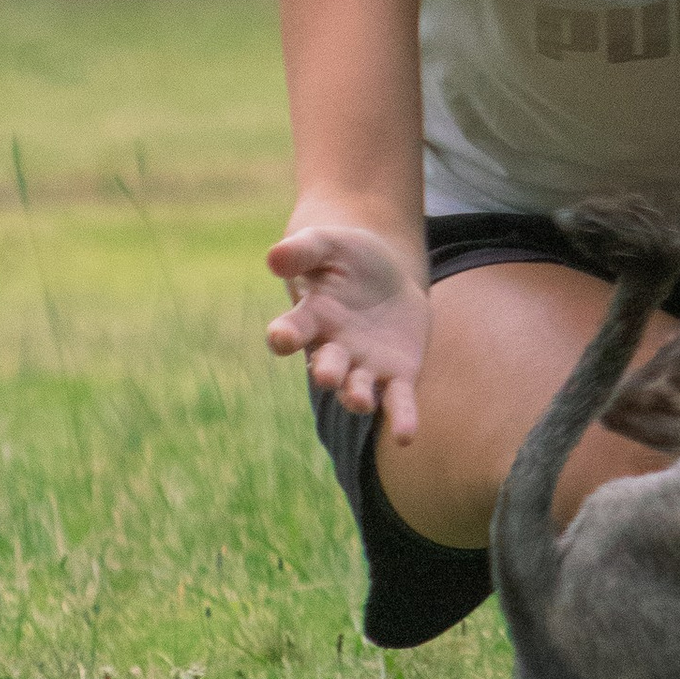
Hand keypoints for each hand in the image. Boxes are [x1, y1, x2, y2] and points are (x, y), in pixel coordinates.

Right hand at [264, 218, 430, 440]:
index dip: (285, 336)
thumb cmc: (347, 257)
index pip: (292, 330)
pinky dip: (401, 418)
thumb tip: (273, 258)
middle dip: (327, 371)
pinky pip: (396, 401)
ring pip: (358, 389)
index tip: (280, 337)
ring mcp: (365, 366)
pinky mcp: (397, 375)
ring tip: (360, 402)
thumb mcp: (328, 243)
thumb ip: (303, 249)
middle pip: (327, 365)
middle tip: (327, 376)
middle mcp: (334, 349)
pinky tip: (406, 436)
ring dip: (357, 398)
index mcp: (312, 317)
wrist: (387, 273)